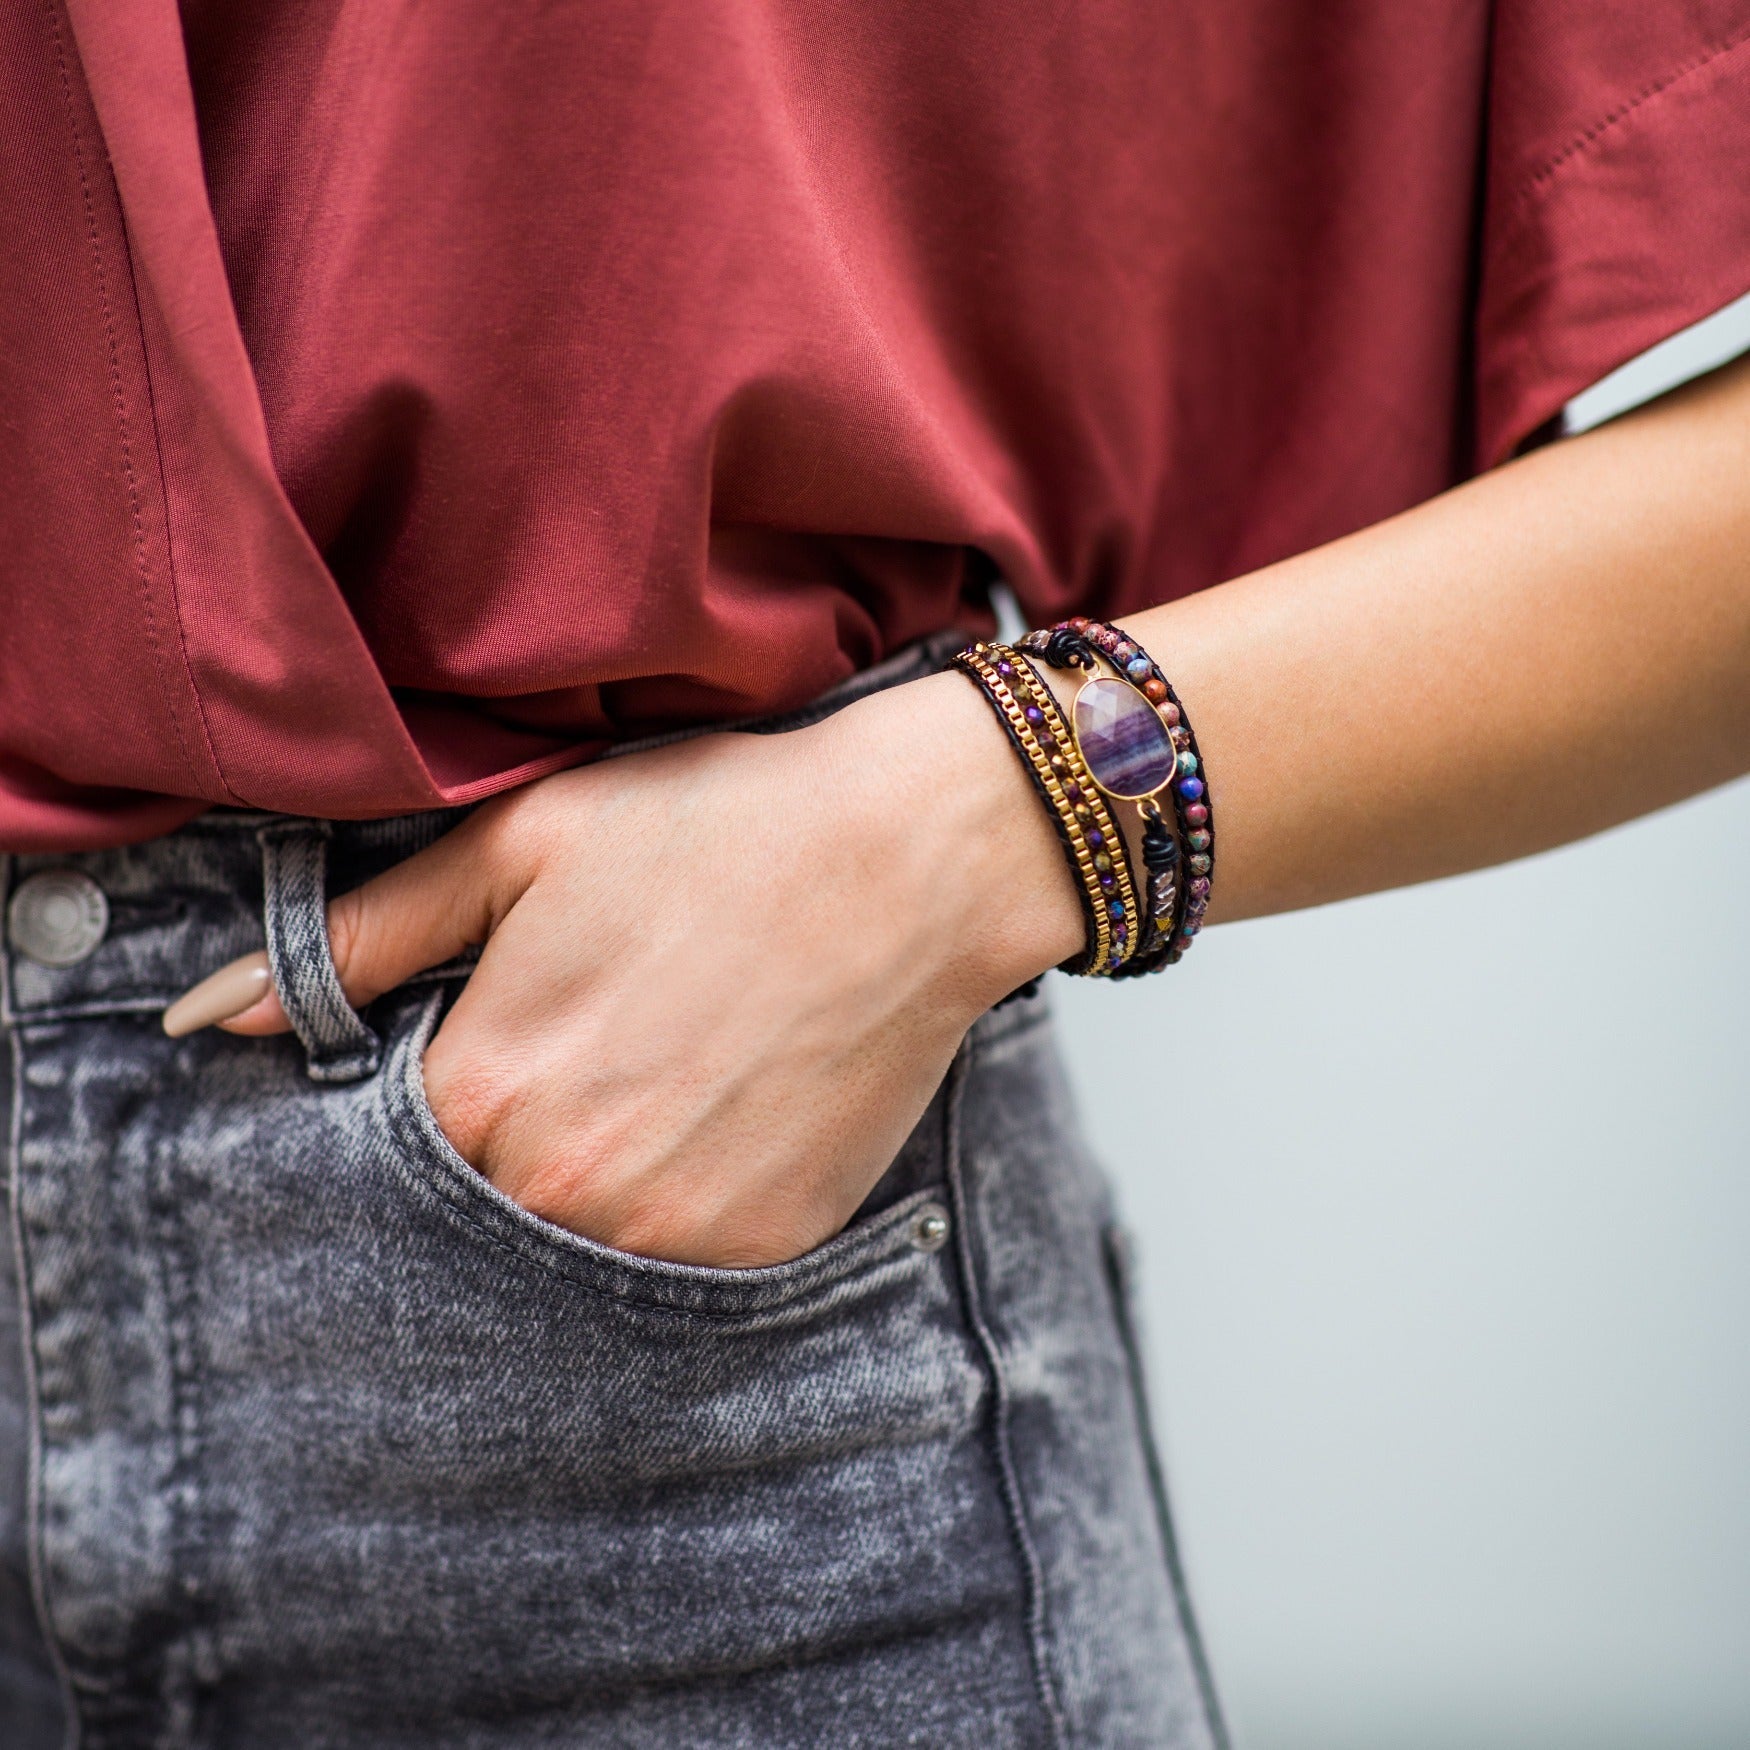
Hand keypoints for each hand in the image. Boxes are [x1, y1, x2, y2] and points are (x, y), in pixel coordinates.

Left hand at [167, 672, 1082, 1266]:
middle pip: (474, 1210)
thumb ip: (358, 940)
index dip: (429, 1091)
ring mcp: (669, 1235)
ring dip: (588, 1181)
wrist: (910, 853)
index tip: (487, 1041)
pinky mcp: (760, 1251)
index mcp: (484, 1087)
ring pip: (572, 1248)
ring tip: (654, 1070)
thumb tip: (204, 1017)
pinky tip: (717, 1111)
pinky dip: (677, 1202)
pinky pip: (675, 1266)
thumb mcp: (521, 844)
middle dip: (503, 1142)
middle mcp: (564, 1191)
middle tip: (585, 1048)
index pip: (383, 1152)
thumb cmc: (717, 826)